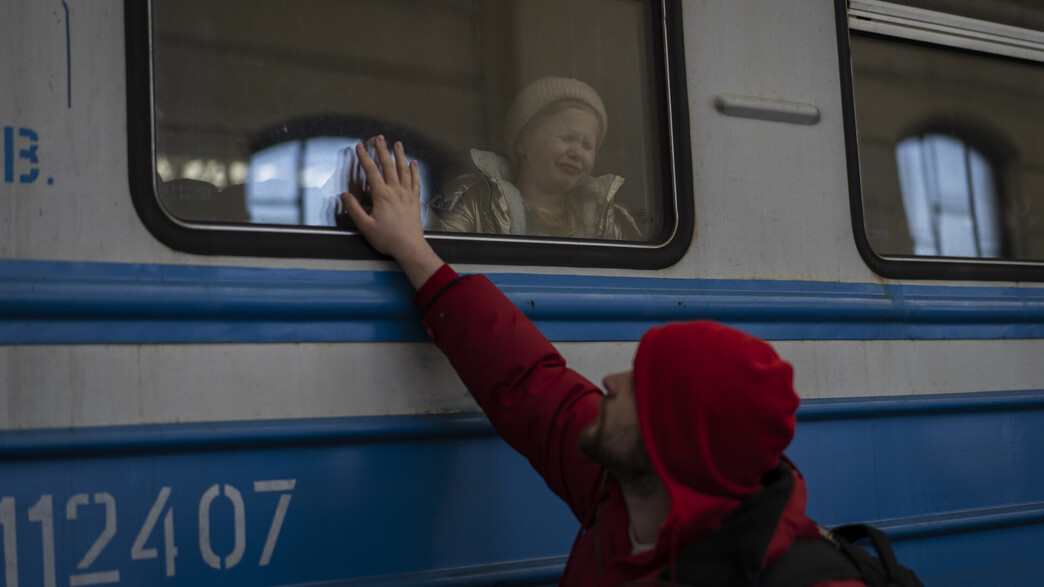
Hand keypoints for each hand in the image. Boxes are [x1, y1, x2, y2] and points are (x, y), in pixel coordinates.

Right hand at [341, 136, 442, 286]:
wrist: (410, 247)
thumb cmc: (388, 239)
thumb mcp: (366, 227)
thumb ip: (354, 210)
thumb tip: (344, 196)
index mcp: (382, 195)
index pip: (371, 171)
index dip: (364, 158)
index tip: (359, 147)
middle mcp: (396, 191)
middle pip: (389, 166)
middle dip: (383, 150)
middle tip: (379, 138)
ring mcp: (407, 195)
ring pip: (404, 170)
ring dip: (400, 155)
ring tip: (398, 144)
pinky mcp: (415, 201)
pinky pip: (415, 181)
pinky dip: (414, 171)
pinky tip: (413, 163)